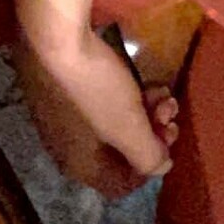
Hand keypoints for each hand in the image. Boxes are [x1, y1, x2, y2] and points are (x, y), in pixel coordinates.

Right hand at [9, 25, 180, 199]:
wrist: (53, 39)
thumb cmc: (95, 89)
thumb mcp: (129, 127)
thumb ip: (148, 155)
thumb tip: (161, 167)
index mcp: (80, 166)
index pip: (120, 184)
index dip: (149, 166)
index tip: (167, 138)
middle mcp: (68, 149)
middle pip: (119, 152)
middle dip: (151, 132)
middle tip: (169, 111)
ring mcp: (63, 119)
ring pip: (113, 125)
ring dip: (144, 111)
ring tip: (163, 92)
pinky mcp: (64, 92)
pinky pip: (101, 105)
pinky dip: (126, 97)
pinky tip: (144, 80)